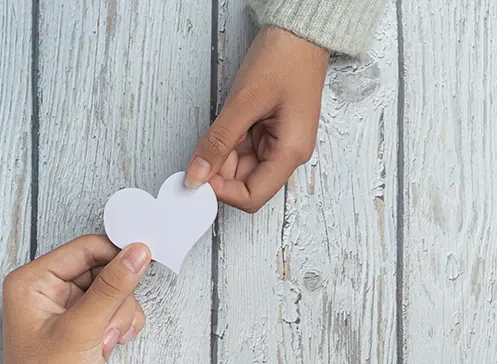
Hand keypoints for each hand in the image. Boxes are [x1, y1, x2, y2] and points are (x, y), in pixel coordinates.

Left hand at [0, 235, 150, 363]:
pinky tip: (110, 345)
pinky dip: (124, 324)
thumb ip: (112, 288)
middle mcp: (51, 290)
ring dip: (121, 314)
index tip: (141, 264)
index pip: (86, 248)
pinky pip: (120, 308)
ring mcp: (72, 308)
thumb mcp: (81, 331)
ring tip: (104, 340)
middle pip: (105, 268)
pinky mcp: (88, 325)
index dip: (116, 256)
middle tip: (109, 322)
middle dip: (117, 296)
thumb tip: (136, 253)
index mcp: (33, 281)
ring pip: (117, 289)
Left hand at [184, 27, 328, 212]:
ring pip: (241, 167)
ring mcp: (280, 144)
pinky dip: (229, 143)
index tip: (198, 178)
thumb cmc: (285, 60)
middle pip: (246, 183)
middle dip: (219, 171)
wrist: (299, 34)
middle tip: (200, 149)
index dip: (222, 192)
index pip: (253, 196)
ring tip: (220, 125)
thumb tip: (197, 174)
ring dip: (222, 155)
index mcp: (291, 152)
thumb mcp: (244, 102)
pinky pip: (244, 150)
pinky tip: (227, 124)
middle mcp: (288, 153)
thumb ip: (219, 142)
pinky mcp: (271, 133)